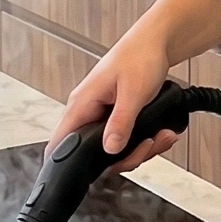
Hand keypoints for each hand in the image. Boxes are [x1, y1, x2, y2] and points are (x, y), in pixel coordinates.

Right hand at [44, 0, 220, 174]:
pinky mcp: (116, 116)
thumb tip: (110, 149)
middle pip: (94, 155)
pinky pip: (126, 139)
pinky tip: (161, 133)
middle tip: (147, 147)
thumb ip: (120, 123)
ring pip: (114, 149)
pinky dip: (145, 140)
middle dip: (126, 157)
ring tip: (160, 137)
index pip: (59, 142)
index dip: (64, 165)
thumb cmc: (140, 56)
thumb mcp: (133, 93)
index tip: (82, 179)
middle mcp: (87, 111)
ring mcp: (102, 115)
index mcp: (82, 104)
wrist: (156, 42)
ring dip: (140, 149)